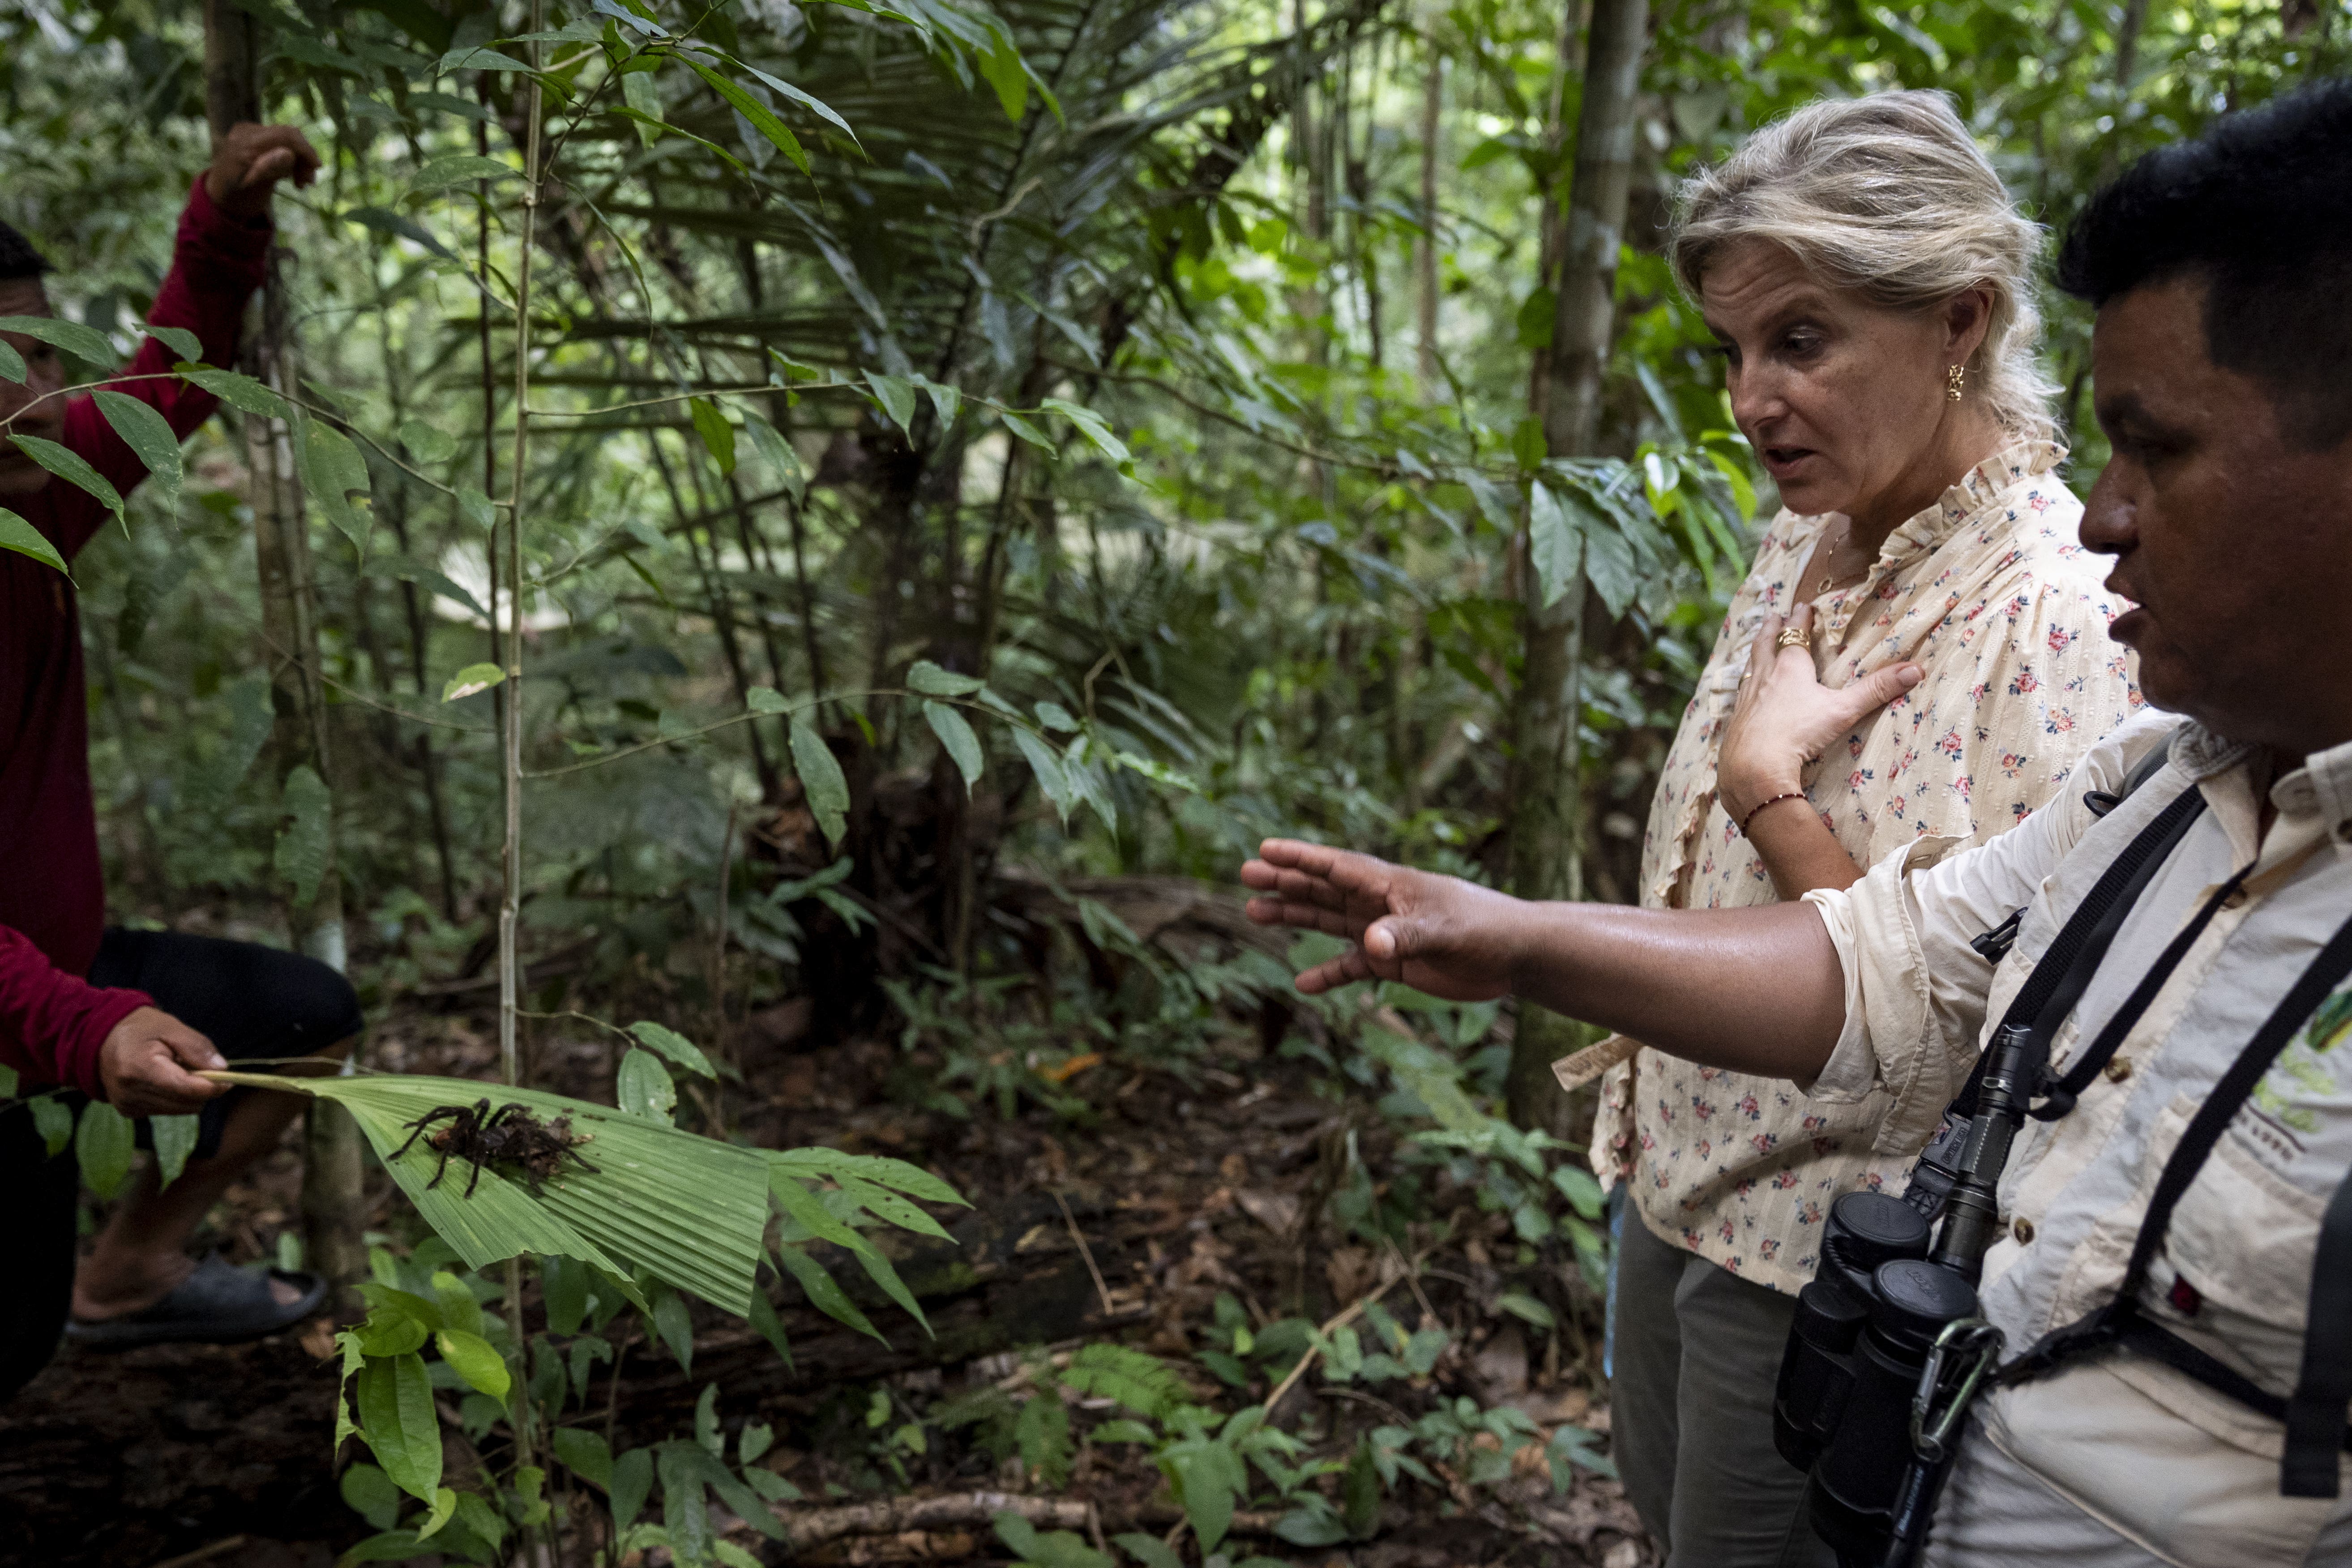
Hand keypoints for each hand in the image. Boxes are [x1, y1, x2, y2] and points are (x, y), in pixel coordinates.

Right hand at [99, 1007, 228, 1116]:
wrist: (100, 1038)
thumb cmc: (140, 1029)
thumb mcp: (172, 1027)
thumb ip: (198, 1048)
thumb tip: (222, 1069)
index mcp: (140, 1069)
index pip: (186, 1089)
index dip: (213, 1086)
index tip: (228, 1078)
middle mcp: (130, 1092)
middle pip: (186, 1104)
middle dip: (201, 1088)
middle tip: (199, 1067)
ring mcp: (127, 1105)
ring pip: (179, 1110)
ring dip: (188, 1094)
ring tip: (177, 1069)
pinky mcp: (128, 1111)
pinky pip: (165, 1111)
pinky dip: (173, 1097)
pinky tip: (164, 1079)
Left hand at [204, 123, 320, 218]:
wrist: (221, 196)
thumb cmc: (236, 197)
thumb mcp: (253, 188)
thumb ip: (268, 169)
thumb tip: (288, 153)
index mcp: (244, 144)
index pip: (284, 135)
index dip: (305, 149)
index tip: (317, 167)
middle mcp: (246, 132)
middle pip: (288, 135)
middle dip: (304, 157)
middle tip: (309, 182)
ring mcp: (250, 132)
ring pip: (288, 139)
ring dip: (300, 160)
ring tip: (302, 183)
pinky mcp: (255, 136)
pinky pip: (281, 142)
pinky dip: (292, 158)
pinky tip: (293, 175)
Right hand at [1242, 839, 1526, 999]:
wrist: (1515, 954)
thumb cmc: (1483, 929)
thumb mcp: (1442, 931)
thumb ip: (1404, 936)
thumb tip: (1368, 946)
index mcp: (1390, 885)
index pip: (1337, 867)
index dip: (1301, 858)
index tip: (1265, 848)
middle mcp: (1381, 904)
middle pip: (1324, 890)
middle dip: (1286, 882)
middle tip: (1246, 876)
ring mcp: (1386, 932)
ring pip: (1330, 922)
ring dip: (1296, 917)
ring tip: (1256, 913)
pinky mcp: (1395, 962)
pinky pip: (1351, 967)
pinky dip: (1329, 973)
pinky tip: (1303, 984)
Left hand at [1716, 604, 1920, 824]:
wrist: (1754, 765)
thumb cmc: (1799, 733)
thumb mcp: (1843, 710)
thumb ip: (1877, 690)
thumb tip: (1917, 670)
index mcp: (1790, 667)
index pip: (1795, 634)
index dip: (1800, 618)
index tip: (1802, 606)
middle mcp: (1765, 676)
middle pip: (1766, 643)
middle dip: (1772, 627)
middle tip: (1773, 615)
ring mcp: (1747, 697)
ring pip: (1751, 665)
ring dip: (1756, 652)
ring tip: (1757, 645)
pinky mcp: (1736, 718)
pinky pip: (1740, 693)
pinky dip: (1745, 683)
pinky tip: (1745, 690)